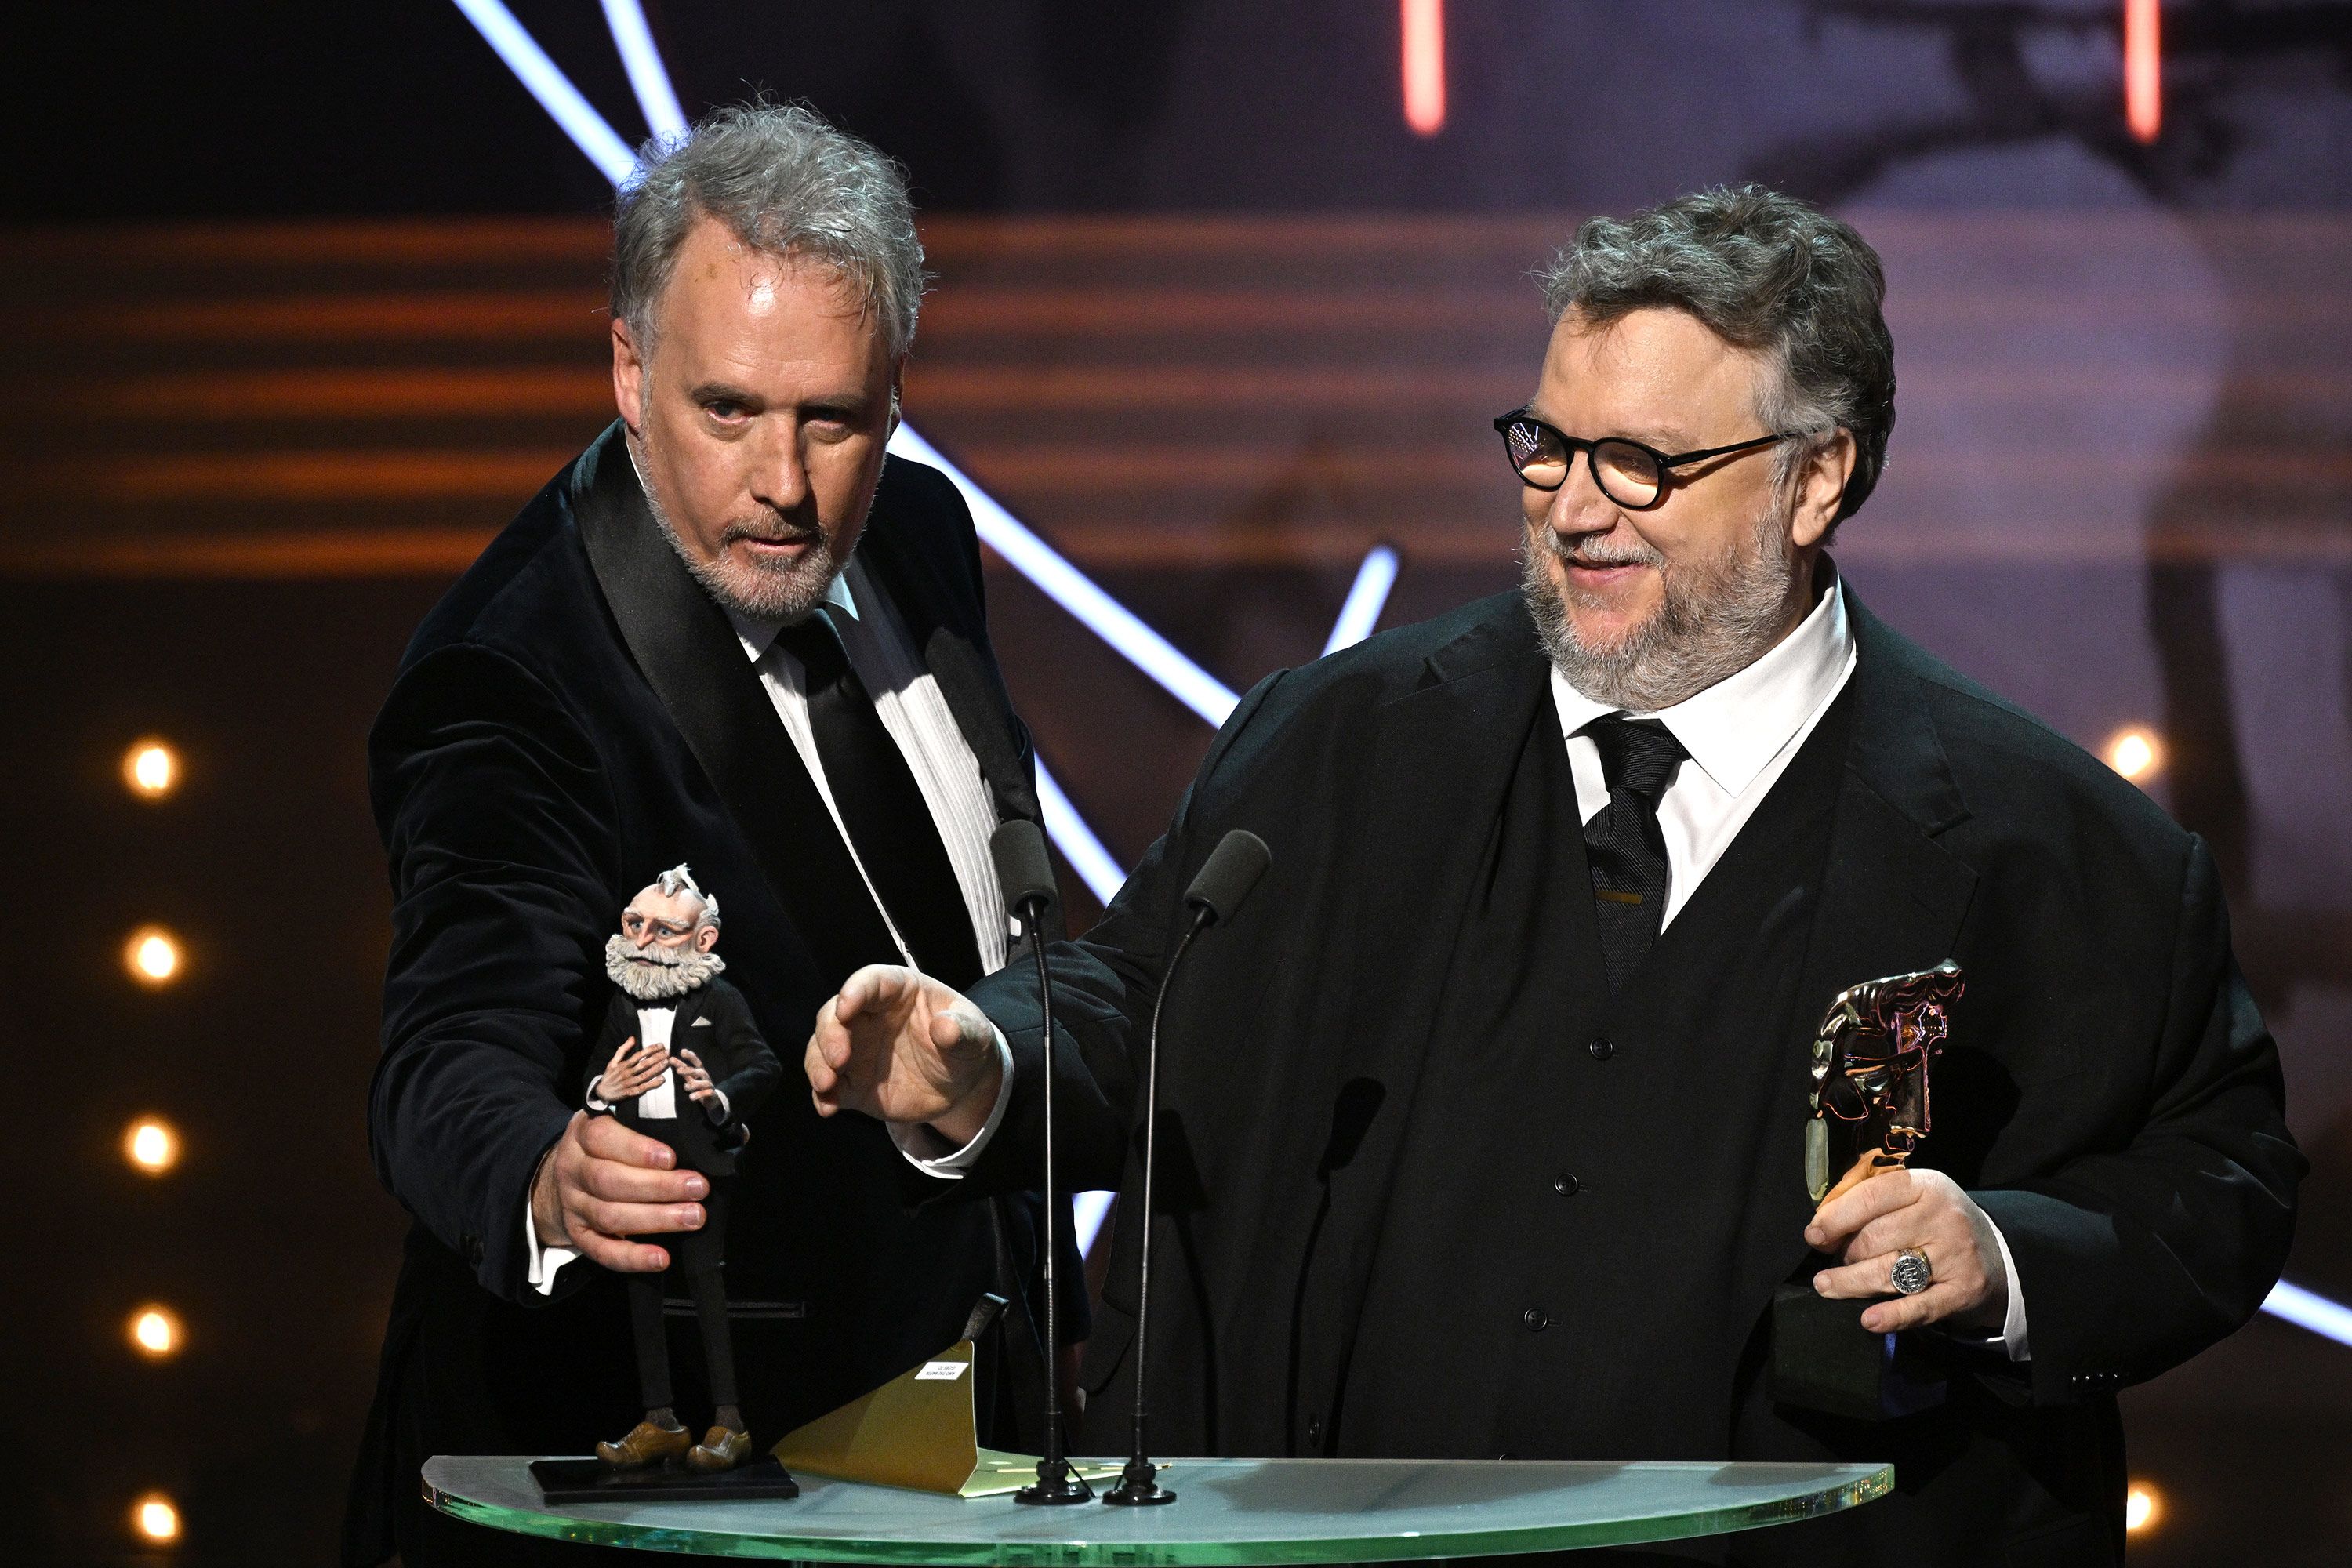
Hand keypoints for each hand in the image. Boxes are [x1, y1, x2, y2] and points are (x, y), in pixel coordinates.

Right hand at [529, 1110, 706, 1271]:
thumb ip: (644, 1120)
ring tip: (692, 1217)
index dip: (637, 1149)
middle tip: (698, 1188)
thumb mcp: (616, 1121)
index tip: (671, 1158)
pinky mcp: (578, 1235)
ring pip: (609, 1216)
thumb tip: (694, 1124)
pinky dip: (632, 1258)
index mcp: (582, 1134)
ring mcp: (573, 1205)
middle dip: (658, 1187)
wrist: (567, 1176)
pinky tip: (661, 1258)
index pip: (601, 1137)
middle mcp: (572, 1169)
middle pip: (609, 1181)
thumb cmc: (608, 1145)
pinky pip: (602, 1251)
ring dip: (655, 1219)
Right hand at [597, 1035, 668, 1100]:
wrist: (602, 1092)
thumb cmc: (610, 1075)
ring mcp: (629, 1083)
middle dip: (656, 1058)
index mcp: (624, 1065)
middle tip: (668, 1052)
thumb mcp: (613, 1061)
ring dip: (657, 1069)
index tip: (661, 1045)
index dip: (650, 1049)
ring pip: (645, 1075)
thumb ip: (623, 1049)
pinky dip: (653, 1084)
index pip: (639, 1055)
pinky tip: (662, 1079)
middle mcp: (627, 1073)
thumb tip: (632, 1038)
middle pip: (644, 1064)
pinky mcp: (631, 1092)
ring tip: (667, 1062)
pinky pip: (644, 1088)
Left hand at [677, 1048, 719, 1106]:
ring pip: (705, 1083)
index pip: (696, 1062)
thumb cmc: (699, 1087)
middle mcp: (705, 1077)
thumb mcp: (691, 1077)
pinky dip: (700, 1094)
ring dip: (695, 1084)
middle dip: (689, 1071)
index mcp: (700, 1072)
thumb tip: (671, 1059)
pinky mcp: (712, 1094)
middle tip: (678, 1070)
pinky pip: (708, 1093)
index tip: (682, 1051)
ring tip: (685, 1086)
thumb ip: (683, 1070)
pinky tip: (691, 1097)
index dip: (690, 1056)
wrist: (712, 1100)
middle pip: (699, 1071)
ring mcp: (710, 1086)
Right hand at [805, 964, 1002, 1144]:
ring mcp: (856, 1050)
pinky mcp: (852, 1083)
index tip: (846, 1007)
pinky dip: (824, 1097)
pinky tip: (828, 1108)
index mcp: (898, 991)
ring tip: (826, 1084)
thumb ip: (963, 1030)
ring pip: (822, 1049)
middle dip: (830, 1033)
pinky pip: (830, 1087)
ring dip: (818, 1065)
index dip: (855, 991)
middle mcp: (868, 1017)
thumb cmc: (963, 1043)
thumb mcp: (974, 1034)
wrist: (960, 1084)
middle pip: (833, 1014)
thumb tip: (945, 1028)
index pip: (871, 982)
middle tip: (838, 1057)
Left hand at [1805, 1168, 2007, 1333]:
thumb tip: (1821, 1224)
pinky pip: (1920, 1306)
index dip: (1837, 1217)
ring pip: (1889, 1272)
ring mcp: (1956, 1256)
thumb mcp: (1912, 1197)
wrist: (1996, 1254)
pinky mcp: (1963, 1291)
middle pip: (1876, 1238)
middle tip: (1834, 1260)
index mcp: (1926, 1186)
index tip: (1814, 1234)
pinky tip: (1869, 1320)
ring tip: (1828, 1285)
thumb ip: (1871, 1202)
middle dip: (1846, 1253)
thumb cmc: (1935, 1222)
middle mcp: (1944, 1218)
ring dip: (1852, 1282)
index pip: (1872, 1196)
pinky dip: (1893, 1315)